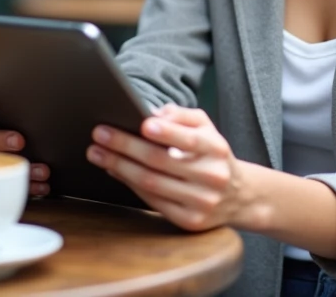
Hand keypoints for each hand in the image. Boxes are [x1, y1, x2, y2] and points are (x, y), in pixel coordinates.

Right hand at [0, 87, 49, 196]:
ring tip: (43, 170)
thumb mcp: (24, 95)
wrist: (42, 129)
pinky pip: (12, 181)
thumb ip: (27, 87)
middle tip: (19, 141)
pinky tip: (44, 184)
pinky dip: (29, 184)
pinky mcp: (4, 173)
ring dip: (18, 166)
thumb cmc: (29, 106)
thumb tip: (51, 66)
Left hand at [86, 105, 250, 231]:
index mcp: (217, 149)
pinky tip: (114, 171)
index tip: (143, 124)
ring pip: (152, 183)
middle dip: (126, 146)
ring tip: (97, 152)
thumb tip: (154, 114)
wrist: (238, 196)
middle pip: (161, 161)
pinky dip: (130, 184)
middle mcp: (211, 176)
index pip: (190, 140)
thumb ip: (183, 116)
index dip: (167, 132)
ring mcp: (201, 202)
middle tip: (99, 134)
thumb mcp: (207, 129)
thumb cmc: (213, 156)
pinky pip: (153, 201)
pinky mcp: (189, 221)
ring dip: (119, 166)